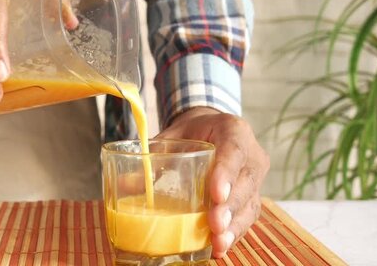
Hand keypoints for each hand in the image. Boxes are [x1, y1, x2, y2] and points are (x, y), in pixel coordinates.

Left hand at [156, 107, 269, 257]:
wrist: (211, 131)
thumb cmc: (192, 132)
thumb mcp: (173, 136)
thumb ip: (152, 155)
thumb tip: (122, 183)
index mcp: (234, 130)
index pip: (234, 150)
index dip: (226, 173)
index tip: (215, 194)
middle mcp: (251, 154)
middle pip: (245, 182)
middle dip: (229, 207)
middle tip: (214, 225)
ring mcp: (255, 178)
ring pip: (249, 204)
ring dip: (233, 226)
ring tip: (217, 243)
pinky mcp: (251, 197)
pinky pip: (247, 217)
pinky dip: (233, 233)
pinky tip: (219, 247)